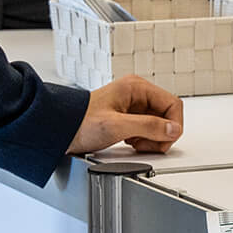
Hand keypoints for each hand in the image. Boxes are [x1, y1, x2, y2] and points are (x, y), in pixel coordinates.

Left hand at [66, 74, 184, 154]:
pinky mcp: (127, 117)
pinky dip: (144, 139)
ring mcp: (132, 105)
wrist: (59, 130)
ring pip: (158, 123)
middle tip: (147, 145)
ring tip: (135, 143)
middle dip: (161, 134)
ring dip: (152, 138)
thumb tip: (173, 129)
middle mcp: (137, 93)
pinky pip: (147, 128)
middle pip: (167, 114)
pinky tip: (130, 143)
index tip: (166, 140)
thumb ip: (148, 126)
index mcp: (137, 87)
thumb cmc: (80, 123)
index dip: (174, 124)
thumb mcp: (116, 126)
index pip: (172, 103)